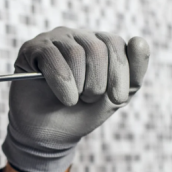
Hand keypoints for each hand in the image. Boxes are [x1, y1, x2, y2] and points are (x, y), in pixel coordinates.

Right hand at [2, 27, 149, 171]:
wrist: (49, 134)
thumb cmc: (82, 113)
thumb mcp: (114, 98)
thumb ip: (133, 74)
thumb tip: (139, 40)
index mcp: (100, 45)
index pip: (116, 43)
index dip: (120, 73)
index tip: (117, 98)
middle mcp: (77, 37)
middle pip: (96, 48)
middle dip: (98, 83)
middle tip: (89, 99)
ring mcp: (54, 40)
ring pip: (75, 53)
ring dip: (79, 86)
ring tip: (73, 100)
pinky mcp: (32, 49)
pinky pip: (51, 57)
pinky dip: (61, 83)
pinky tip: (63, 98)